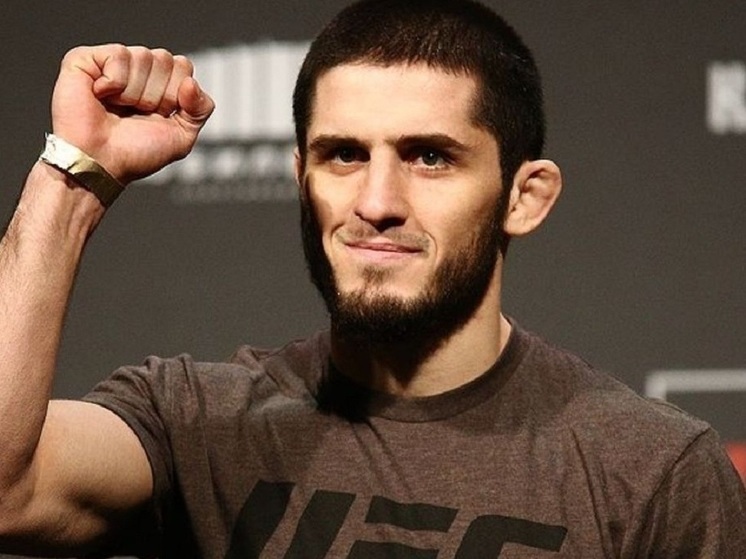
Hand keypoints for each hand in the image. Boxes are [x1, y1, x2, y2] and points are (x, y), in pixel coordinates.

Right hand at [50, 44, 214, 184]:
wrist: (100, 163)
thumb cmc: (134, 153)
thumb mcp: (182, 137)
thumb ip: (201, 109)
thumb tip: (190, 81)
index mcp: (159, 84)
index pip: (184, 66)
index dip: (175, 95)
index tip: (158, 116)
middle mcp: (137, 69)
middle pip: (166, 59)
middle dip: (156, 95)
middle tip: (134, 113)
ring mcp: (111, 63)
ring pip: (144, 56)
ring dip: (134, 93)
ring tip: (116, 108)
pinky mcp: (85, 58)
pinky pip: (119, 54)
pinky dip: (115, 82)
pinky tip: (100, 95)